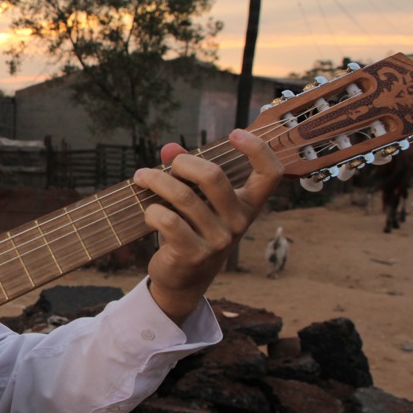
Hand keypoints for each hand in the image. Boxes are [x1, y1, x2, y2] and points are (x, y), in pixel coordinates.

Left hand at [132, 129, 281, 322]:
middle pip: (214, 176)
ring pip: (184, 197)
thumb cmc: (191, 230)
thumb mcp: (197, 202)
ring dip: (156, 181)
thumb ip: (185, 173)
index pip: (271, 174)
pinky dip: (153, 210)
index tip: (235, 133)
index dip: (259, 149)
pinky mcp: (194, 254)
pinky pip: (169, 221)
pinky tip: (149, 211)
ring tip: (142, 177)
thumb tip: (169, 148)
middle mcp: (239, 222)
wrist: (184, 279)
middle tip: (166, 165)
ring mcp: (218, 240)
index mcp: (247, 205)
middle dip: (183, 163)